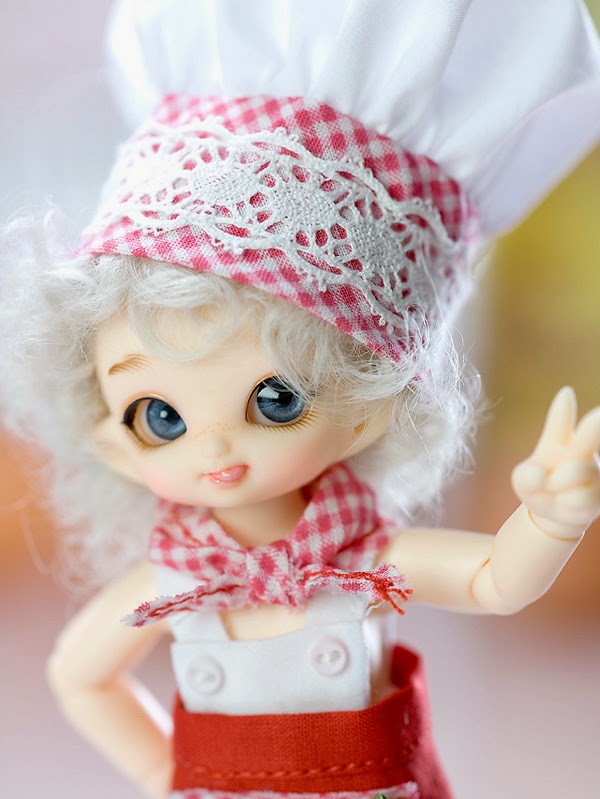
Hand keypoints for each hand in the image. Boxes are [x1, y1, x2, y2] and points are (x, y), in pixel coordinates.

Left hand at [511, 387, 599, 538]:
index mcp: (565, 440)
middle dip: (595, 424)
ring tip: (553, 488)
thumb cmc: (538, 484)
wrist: (552, 509)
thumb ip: (527, 476)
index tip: (566, 393)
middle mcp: (586, 452)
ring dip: (557, 484)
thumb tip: (540, 476)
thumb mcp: (524, 476)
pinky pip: (579, 498)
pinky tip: (564, 502)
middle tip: (598, 414)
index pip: (564, 421)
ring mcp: (596, 473)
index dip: (566, 409)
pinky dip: (564, 503)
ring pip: (578, 471)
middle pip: (591, 434)